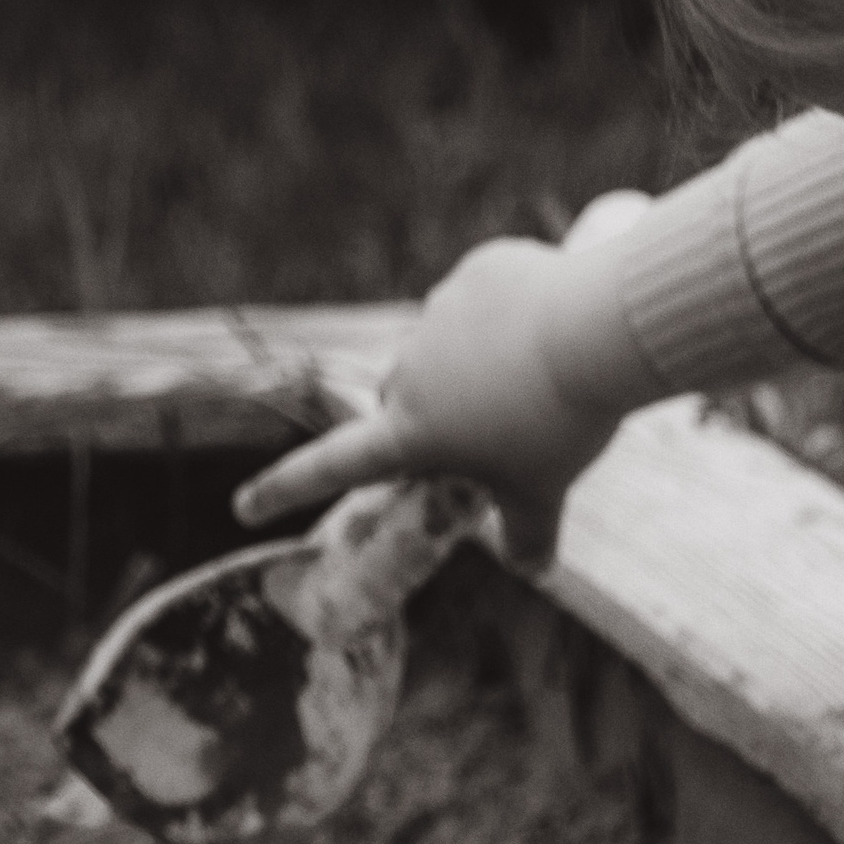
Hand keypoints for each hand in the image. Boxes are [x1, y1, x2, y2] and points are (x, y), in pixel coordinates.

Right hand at [234, 192, 659, 568]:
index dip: (285, 489)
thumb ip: (530, 534)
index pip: (333, 467)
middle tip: (479, 432)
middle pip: (400, 399)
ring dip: (472, 363)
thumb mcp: (544, 490)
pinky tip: (552, 328)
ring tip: (535, 378)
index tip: (244, 506)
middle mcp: (413, 370)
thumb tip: (535, 569)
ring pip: (446, 344)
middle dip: (423, 417)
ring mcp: (442, 314)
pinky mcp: (479, 274)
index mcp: (412, 430)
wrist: (598, 334)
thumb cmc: (562, 423)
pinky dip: (507, 317)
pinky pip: (487, 299)